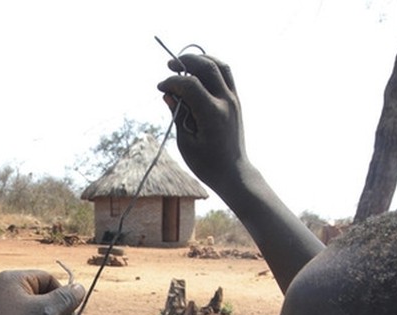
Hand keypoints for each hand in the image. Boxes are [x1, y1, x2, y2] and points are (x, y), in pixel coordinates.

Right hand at [157, 54, 247, 191]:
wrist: (233, 173)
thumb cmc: (207, 164)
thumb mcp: (186, 142)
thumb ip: (178, 115)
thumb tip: (169, 94)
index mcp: (212, 114)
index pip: (190, 84)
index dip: (172, 82)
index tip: (160, 88)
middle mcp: (226, 102)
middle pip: (207, 67)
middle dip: (186, 61)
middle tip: (169, 64)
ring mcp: (233, 100)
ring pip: (220, 66)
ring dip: (201, 59)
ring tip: (184, 63)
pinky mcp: (236, 101)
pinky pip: (226, 74)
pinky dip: (211, 67)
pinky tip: (197, 72)